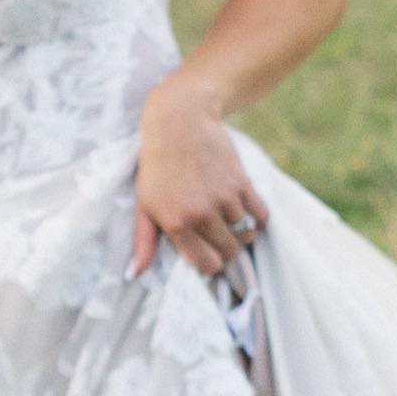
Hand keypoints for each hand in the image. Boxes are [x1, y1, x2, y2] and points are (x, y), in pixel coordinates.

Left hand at [132, 77, 268, 283]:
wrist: (179, 122)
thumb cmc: (157, 164)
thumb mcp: (143, 203)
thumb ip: (143, 241)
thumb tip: (136, 274)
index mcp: (175, 223)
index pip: (206, 265)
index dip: (210, 265)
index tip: (208, 255)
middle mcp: (201, 214)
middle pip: (229, 252)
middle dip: (226, 250)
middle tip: (218, 238)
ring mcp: (224, 198)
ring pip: (245, 234)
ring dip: (240, 232)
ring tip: (228, 220)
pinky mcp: (242, 182)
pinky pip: (261, 215)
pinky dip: (256, 218)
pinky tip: (244, 210)